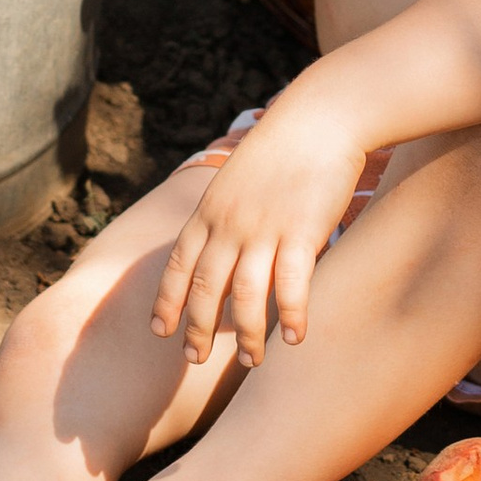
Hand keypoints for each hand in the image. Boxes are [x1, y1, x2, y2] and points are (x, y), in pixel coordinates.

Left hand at [151, 96, 369, 366]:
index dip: (168, 301)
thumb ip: (226, 213)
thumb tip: (223, 246)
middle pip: (206, 289)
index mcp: (210, 210)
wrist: (319, 118)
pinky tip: (296, 339)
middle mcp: (230, 224)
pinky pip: (291, 286)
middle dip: (198, 329)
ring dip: (247, 335)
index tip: (161, 330)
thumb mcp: (238, 179)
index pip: (179, 265)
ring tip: (253, 361)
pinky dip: (292, 316)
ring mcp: (264, 229)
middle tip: (194, 359)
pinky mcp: (301, 232)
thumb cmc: (283, 148)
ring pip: (246, 297)